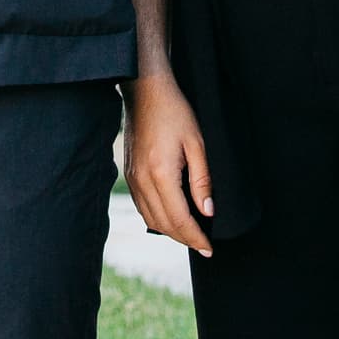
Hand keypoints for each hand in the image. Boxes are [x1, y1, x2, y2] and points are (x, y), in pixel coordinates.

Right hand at [125, 66, 214, 255]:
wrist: (145, 91)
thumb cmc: (175, 112)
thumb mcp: (197, 143)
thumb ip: (202, 180)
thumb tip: (208, 212)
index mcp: (160, 174)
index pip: (180, 219)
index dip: (196, 237)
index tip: (209, 248)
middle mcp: (142, 181)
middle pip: (164, 224)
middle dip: (185, 239)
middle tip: (204, 246)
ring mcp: (133, 179)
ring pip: (151, 219)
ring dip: (171, 231)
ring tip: (191, 235)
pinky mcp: (129, 174)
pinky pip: (143, 207)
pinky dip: (158, 218)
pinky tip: (172, 217)